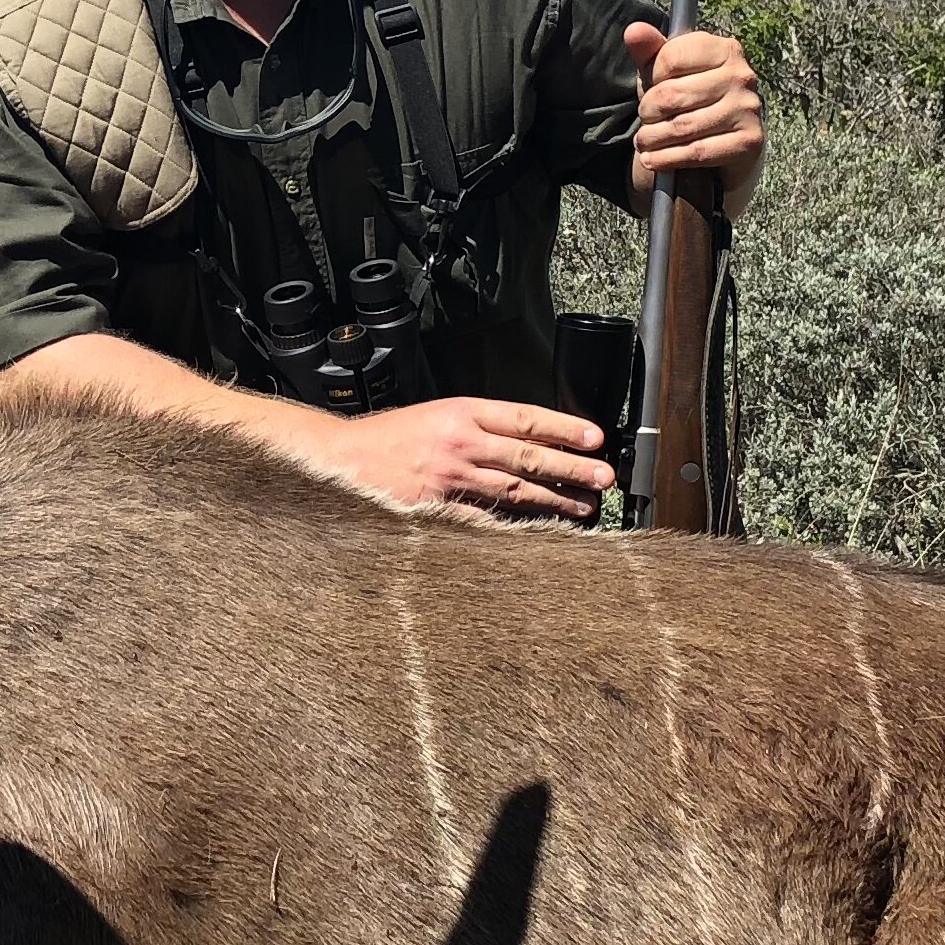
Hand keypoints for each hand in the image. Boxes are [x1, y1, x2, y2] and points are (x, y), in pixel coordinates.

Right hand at [317, 397, 614, 519]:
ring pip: (515, 489)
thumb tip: (527, 438)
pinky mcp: (438, 510)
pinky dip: (516, 527)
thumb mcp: (434, 415)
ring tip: (585, 506)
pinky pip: (486, 520)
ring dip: (554, 499)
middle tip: (605, 477)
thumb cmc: (386, 439)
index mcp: (461, 411)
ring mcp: (451, 478)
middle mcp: (460, 442)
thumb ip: (477, 425)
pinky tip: (540, 532)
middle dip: (571, 467)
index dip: (563, 427)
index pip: (524, 418)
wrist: (340, 459)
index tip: (595, 437)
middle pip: (528, 455)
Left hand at [625, 21, 764, 187]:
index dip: (650, 77)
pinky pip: (696, 152)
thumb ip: (650, 50)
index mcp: (724, 49)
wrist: (725, 142)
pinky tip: (653, 159)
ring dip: (652, 139)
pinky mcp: (749, 141)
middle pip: (671, 94)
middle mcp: (741, 76)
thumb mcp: (668, 72)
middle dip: (648, 111)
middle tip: (645, 118)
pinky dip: (667, 159)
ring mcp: (748, 109)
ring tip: (644, 141)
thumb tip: (634, 31)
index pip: (670, 58)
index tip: (650, 87)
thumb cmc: (691, 99)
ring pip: (681, 127)